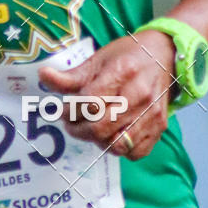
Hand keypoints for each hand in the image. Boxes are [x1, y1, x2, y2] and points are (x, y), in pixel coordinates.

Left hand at [38, 31, 175, 160]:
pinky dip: (118, 149)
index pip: (90, 102)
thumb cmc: (127, 55)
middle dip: (78, 129)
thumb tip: (43, 75)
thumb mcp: (98, 58)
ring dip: (96, 141)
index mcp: (122, 71)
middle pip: (101, 127)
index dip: (70, 110)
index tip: (63, 109)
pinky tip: (110, 134)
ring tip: (89, 128)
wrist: (164, 54)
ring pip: (117, 144)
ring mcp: (152, 113)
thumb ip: (71, 74)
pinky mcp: (160, 127)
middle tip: (70, 123)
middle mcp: (140, 94)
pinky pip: (135, 153)